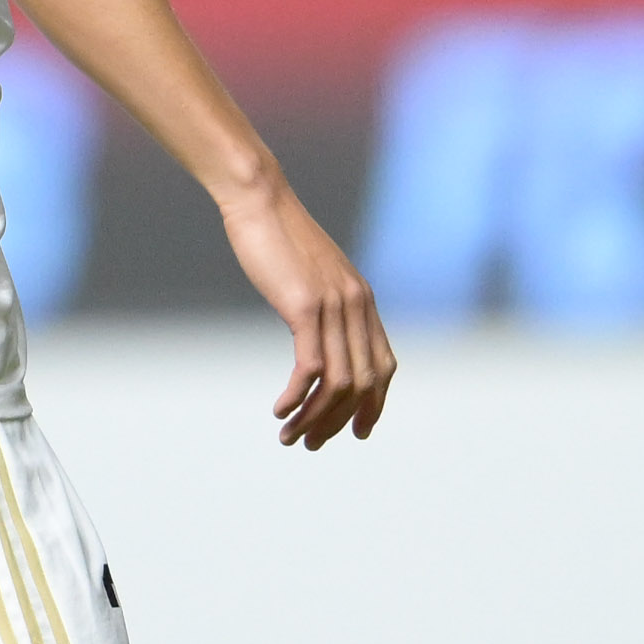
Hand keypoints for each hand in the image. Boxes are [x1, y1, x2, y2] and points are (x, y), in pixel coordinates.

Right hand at [219, 176, 394, 448]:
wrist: (260, 199)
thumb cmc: (279, 236)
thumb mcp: (313, 274)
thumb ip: (326, 302)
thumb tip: (321, 332)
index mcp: (363, 300)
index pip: (383, 366)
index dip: (373, 405)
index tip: (355, 433)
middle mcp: (357, 305)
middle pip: (363, 383)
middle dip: (338, 422)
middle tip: (310, 445)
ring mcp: (334, 305)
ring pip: (338, 383)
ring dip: (315, 418)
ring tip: (291, 437)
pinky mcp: (305, 305)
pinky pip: (310, 367)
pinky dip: (297, 397)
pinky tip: (280, 411)